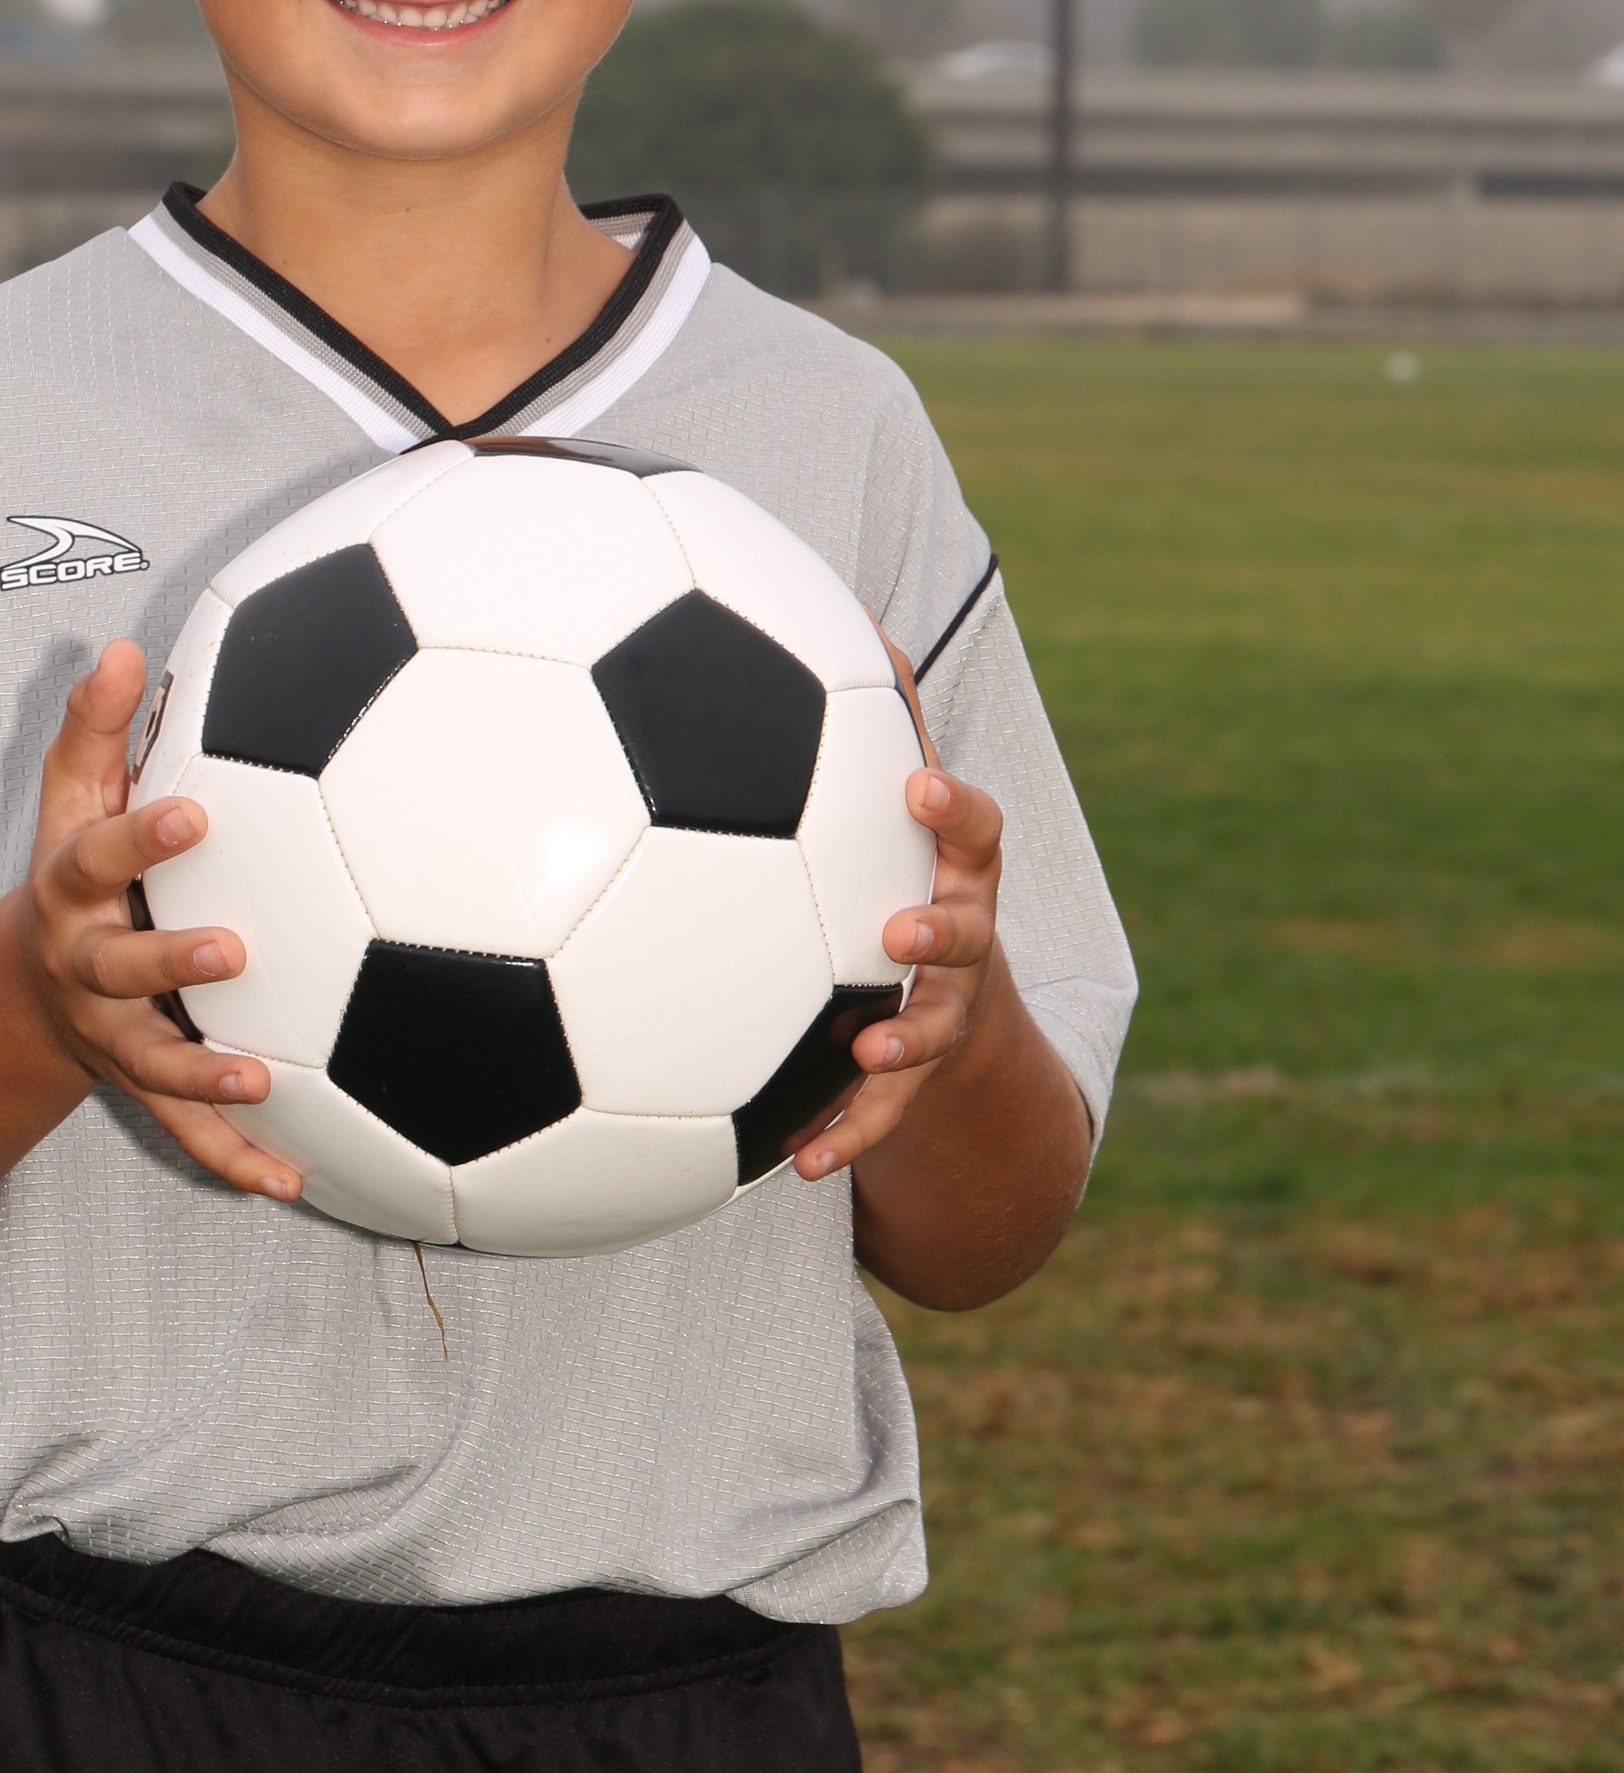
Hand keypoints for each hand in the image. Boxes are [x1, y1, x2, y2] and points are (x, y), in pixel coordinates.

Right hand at [12, 639, 299, 1201]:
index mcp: (72, 890)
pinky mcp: (144, 1087)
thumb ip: (96, 727)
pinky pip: (187, 1134)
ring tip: (262, 1082)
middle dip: (168, 962)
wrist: (33, 985)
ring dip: (204, 1081)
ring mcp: (113, 1037)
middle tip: (230, 950)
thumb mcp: (72, 796)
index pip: (97, 857)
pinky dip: (236, 1161)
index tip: (197, 812)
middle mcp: (86, 969)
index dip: (141, 839)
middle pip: (118, 971)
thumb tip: (120, 647)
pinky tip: (295, 1181)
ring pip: (154, 1066)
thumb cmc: (78, 869)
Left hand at [790, 644, 1007, 1186]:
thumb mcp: (885, 790)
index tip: (913, 782)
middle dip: (938, 935)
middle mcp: (959, 937)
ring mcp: (940, 1013)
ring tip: (861, 1055)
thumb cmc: (898, 861)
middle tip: (894, 933)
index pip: (972, 827)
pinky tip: (799, 1164)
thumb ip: (870, 711)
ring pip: (930, 1033)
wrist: (942, 990)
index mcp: (955, 866)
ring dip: (899, 1047)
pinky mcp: (911, 1078)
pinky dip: (846, 1135)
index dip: (951, 803)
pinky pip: (882, 1115)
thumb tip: (845, 607)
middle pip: (965, 935)